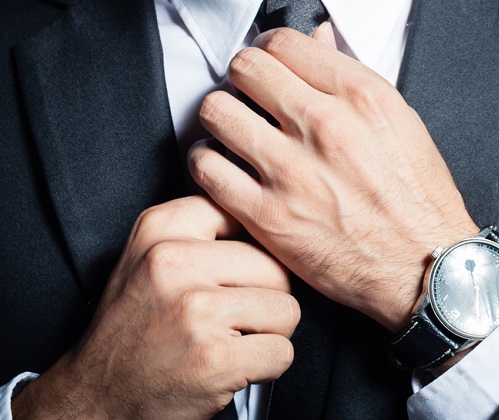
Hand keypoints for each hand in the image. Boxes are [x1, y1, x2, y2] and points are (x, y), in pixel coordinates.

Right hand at [11, 196, 298, 418]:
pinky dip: (266, 367)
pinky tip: (231, 366)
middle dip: (266, 298)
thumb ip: (201, 230)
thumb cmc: (134, 329)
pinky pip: (282, 351)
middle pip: (276, 266)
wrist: (97, 398)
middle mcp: (175, 263)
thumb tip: (267, 219)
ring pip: (287, 309)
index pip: (244, 214)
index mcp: (159, 230)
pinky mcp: (216, 358)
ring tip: (229, 341)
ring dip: (269, 334)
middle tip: (230, 318)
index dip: (253, 248)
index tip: (233, 272)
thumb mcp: (148, 258)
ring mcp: (197, 311)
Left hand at [188, 24, 477, 330]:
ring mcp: (293, 171)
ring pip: (216, 111)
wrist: (425, 267)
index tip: (269, 66)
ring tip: (233, 132)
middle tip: (248, 97)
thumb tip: (316, 38)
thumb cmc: (417, 198)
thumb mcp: (400, 122)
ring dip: (221, 117)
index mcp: (361, 96)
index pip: (284, 42)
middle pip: (245, 68)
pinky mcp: (269, 216)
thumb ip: (352, 77)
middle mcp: (325, 125)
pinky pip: (206, 168)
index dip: (269, 50)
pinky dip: (207, 162)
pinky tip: (224, 167)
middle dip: (242, 78)